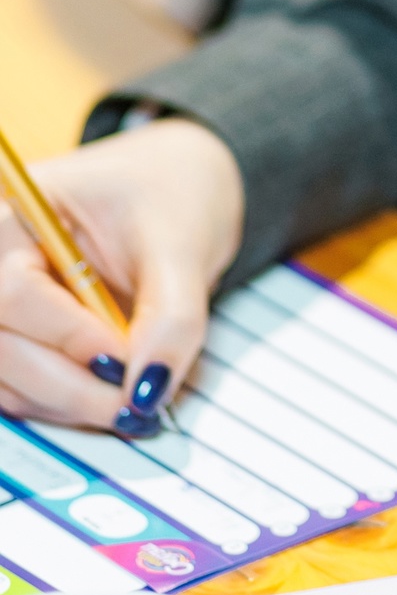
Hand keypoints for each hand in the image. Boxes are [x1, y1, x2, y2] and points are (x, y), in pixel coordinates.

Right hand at [0, 120, 243, 428]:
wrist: (178, 190)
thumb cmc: (172, 194)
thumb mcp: (181, 243)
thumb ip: (170, 316)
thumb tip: (149, 388)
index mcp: (19, 212)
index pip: (16, 291)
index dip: (67, 336)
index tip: (122, 363)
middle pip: (2, 344)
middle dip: (68, 385)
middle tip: (131, 404)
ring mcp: (0, 301)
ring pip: (5, 376)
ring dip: (65, 403)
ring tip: (127, 403)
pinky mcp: (17, 336)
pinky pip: (20, 386)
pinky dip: (63, 403)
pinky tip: (108, 397)